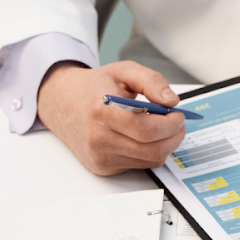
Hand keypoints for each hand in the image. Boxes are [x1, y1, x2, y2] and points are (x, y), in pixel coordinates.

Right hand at [36, 60, 186, 175]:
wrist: (62, 103)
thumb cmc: (93, 87)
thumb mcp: (123, 71)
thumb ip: (151, 81)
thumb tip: (172, 100)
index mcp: (101, 112)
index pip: (144, 129)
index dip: (169, 124)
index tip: (178, 114)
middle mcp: (98, 139)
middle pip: (151, 150)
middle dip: (174, 136)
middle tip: (177, 122)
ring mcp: (100, 157)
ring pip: (149, 161)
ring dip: (164, 145)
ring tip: (162, 127)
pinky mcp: (102, 168)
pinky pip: (138, 165)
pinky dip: (149, 152)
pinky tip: (144, 136)